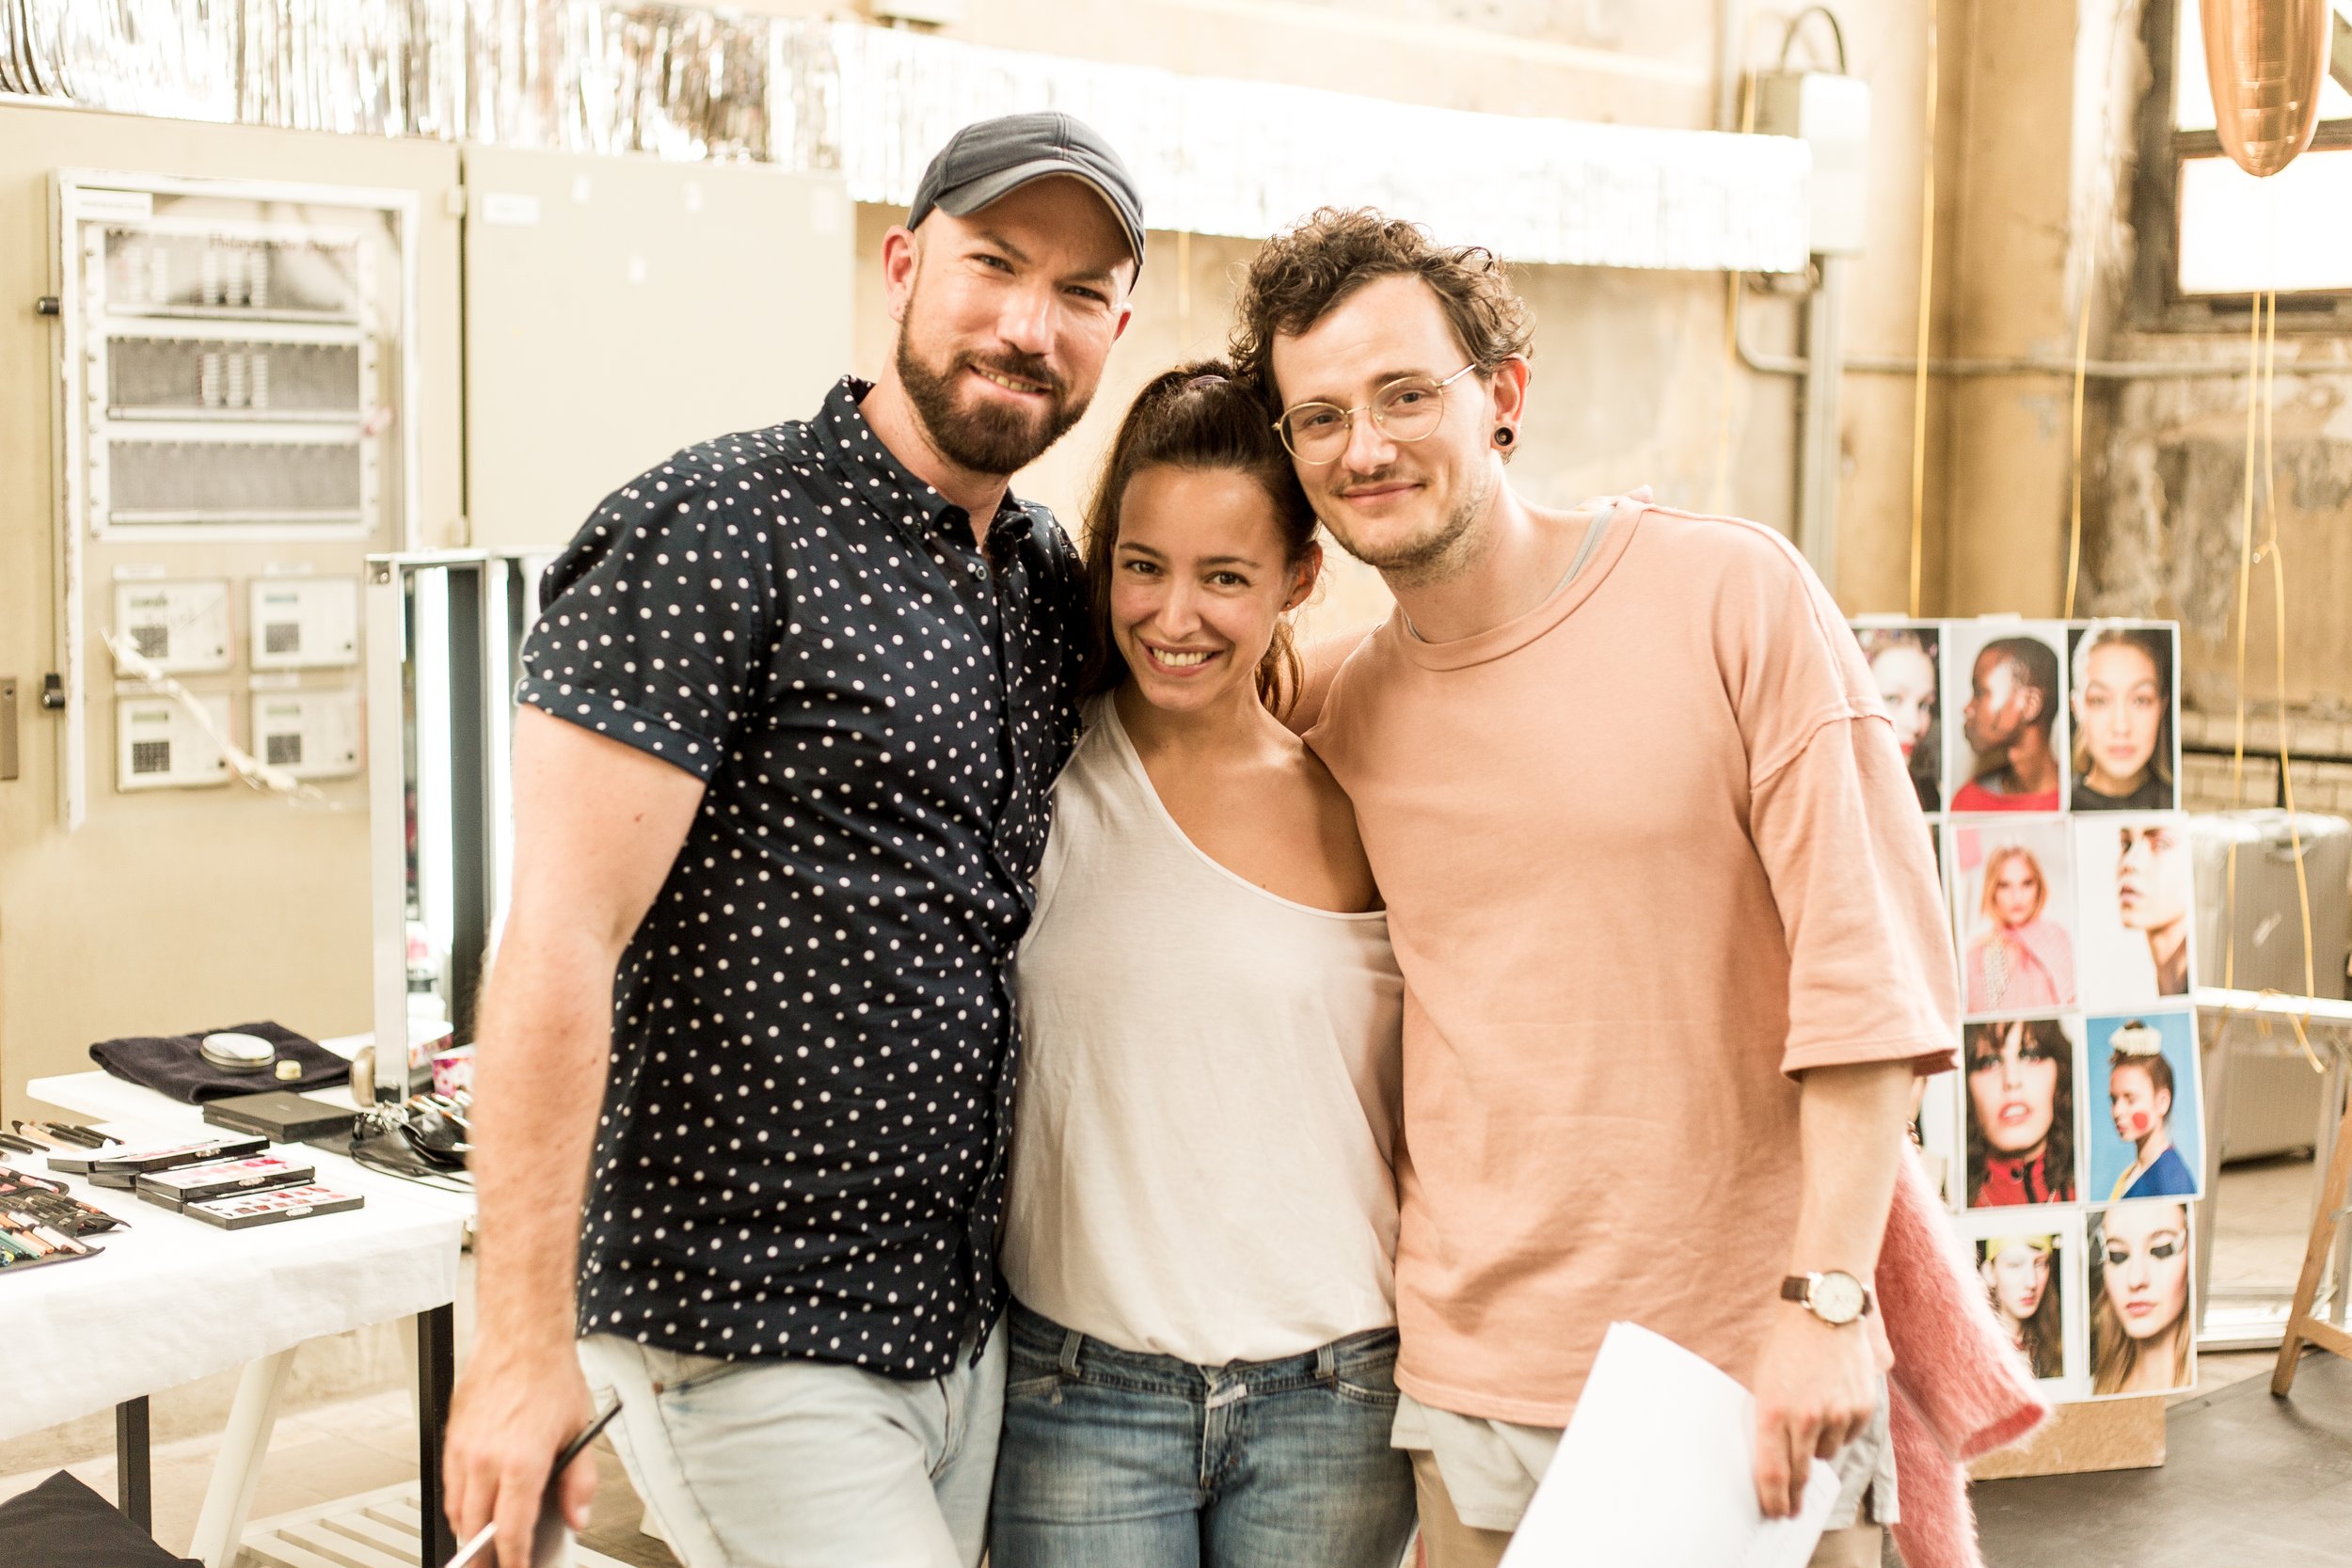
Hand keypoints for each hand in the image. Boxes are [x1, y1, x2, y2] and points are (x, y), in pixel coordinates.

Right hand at [444, 1338, 598, 1567]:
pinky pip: (449, 1484)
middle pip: (474, 1527)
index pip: (510, 1531)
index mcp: (520, 1463)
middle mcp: (486, 1460)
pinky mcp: (451, 1438)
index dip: (514, 1561)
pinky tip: (474, 1505)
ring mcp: (463, 1449)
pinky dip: (459, 1502)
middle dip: (483, 1554)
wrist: (521, 1338)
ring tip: (483, 1543)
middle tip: (495, 1565)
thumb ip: (579, 1481)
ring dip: (468, 1529)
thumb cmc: (551, 1377)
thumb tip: (577, 1516)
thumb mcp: (581, 1431)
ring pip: (456, 1508)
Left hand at [1750, 1306, 1875, 1519]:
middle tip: (1791, 1507)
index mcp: (1773, 1409)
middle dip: (1794, 1495)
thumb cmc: (1787, 1346)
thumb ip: (1767, 1418)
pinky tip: (1832, 1403)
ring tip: (1811, 1414)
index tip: (1773, 1512)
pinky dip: (1839, 1429)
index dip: (1773, 1498)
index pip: (1772, 1471)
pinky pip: (1848, 1436)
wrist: (1825, 1312)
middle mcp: (1806, 1417)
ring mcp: (1837, 1414)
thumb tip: (1768, 1458)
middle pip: (1800, 1473)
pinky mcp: (1862, 1408)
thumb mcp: (1762, 1379)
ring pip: (1826, 1453)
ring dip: (1817, 1446)